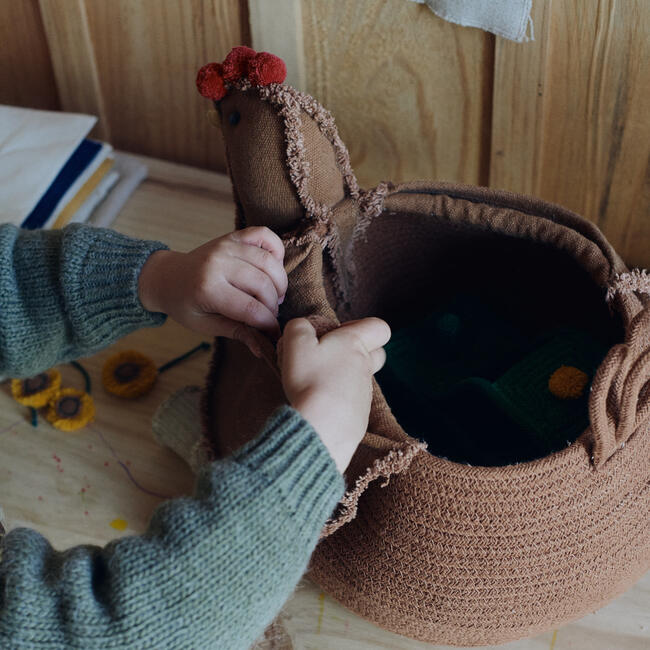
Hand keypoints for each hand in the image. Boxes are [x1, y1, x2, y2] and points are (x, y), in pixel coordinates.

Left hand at [138, 227, 287, 351]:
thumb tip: (263, 349)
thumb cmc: (185, 305)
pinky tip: (273, 267)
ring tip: (274, 296)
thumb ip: (236, 332)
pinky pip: (263, 235)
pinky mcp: (232, 237)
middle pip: (263, 285)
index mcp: (207, 289)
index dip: (268, 323)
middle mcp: (217, 263)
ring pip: (268, 261)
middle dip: (274, 305)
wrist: (166, 277)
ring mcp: (226, 246)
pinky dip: (276, 249)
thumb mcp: (205, 325)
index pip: (251, 309)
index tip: (274, 332)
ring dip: (279, 282)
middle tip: (271, 314)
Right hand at [278, 318, 390, 472]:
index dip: (361, 325)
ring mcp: (365, 394)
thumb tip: (303, 327)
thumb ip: (299, 327)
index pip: (379, 327)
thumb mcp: (295, 343)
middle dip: (359, 351)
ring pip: (361, 380)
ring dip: (343, 378)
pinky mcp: (359, 417)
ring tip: (316, 384)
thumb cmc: (310, 380)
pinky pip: (352, 404)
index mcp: (355, 345)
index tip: (338, 332)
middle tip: (332, 357)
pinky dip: (338, 402)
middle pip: (377, 354)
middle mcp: (365, 368)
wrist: (321, 427)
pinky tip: (319, 406)